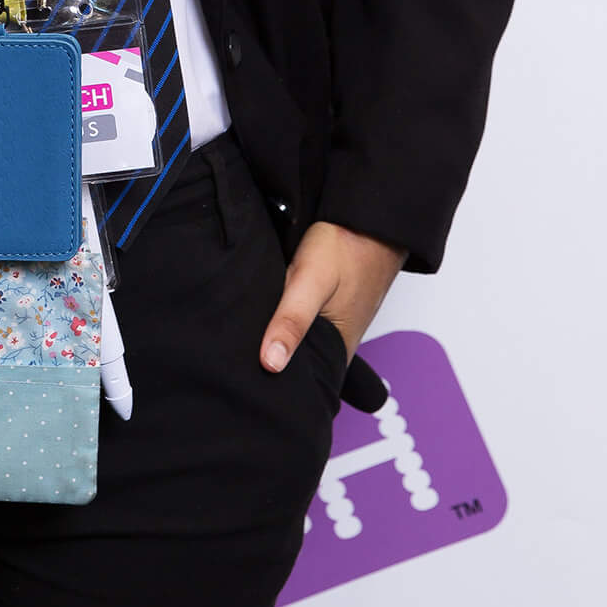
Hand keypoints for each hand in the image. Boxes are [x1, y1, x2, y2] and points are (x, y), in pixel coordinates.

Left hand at [259, 220, 406, 373]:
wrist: (369, 218)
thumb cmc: (347, 247)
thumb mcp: (311, 281)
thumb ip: (292, 321)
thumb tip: (270, 363)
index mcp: (338, 351)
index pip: (302, 386)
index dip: (275, 387)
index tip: (245, 383)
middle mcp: (337, 344)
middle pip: (297, 365)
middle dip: (270, 364)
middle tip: (237, 359)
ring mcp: (333, 326)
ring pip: (297, 343)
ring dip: (276, 340)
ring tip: (244, 339)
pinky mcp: (326, 308)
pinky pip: (301, 324)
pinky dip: (284, 322)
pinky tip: (267, 315)